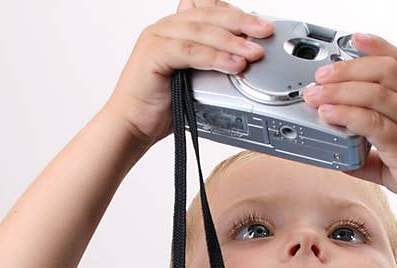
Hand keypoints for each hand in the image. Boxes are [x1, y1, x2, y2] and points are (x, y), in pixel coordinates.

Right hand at [104, 0, 273, 148]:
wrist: (131, 127)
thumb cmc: (159, 108)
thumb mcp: (193, 80)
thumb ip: (211, 64)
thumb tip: (243, 61)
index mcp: (173, 29)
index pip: (209, 10)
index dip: (236, 14)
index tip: (260, 26)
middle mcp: (164, 28)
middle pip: (209, 15)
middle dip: (241, 23)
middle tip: (265, 32)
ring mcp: (156, 38)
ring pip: (201, 32)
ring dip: (232, 42)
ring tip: (254, 53)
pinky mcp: (152, 54)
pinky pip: (189, 51)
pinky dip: (214, 58)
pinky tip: (233, 65)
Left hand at [302, 33, 396, 224]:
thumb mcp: (394, 163)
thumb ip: (367, 157)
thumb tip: (340, 158)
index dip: (379, 47)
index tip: (355, 38)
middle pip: (385, 72)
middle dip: (349, 68)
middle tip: (321, 75)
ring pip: (379, 93)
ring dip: (341, 90)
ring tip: (316, 94)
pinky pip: (376, 124)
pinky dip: (348, 115)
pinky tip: (329, 116)